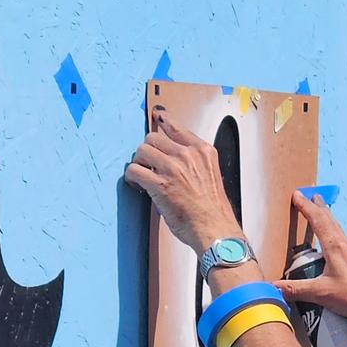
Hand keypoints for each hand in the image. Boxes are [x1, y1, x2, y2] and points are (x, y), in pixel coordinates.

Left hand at [125, 109, 239, 253]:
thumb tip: (173, 159)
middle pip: (153, 137)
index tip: (158, 117)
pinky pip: (134, 170)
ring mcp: (173, 168)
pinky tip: (136, 184)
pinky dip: (132, 177)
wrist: (215, 228)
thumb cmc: (214, 210)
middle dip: (148, 150)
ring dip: (138, 163)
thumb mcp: (211, 175)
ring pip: (142, 150)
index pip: (176, 127)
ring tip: (142, 175)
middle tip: (148, 164)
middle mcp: (188, 155)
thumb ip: (195, 163)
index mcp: (203, 151)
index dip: (163, 121)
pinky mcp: (159, 184)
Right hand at [273, 192, 346, 328]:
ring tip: (321, 215)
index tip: (298, 195)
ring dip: (327, 220)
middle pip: (330, 220)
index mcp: (335, 247)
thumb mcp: (321, 293)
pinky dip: (334, 235)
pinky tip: (334, 244)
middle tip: (311, 197)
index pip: (317, 220)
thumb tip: (274, 287)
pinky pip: (343, 242)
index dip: (306, 207)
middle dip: (318, 208)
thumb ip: (296, 290)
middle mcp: (346, 245)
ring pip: (338, 230)